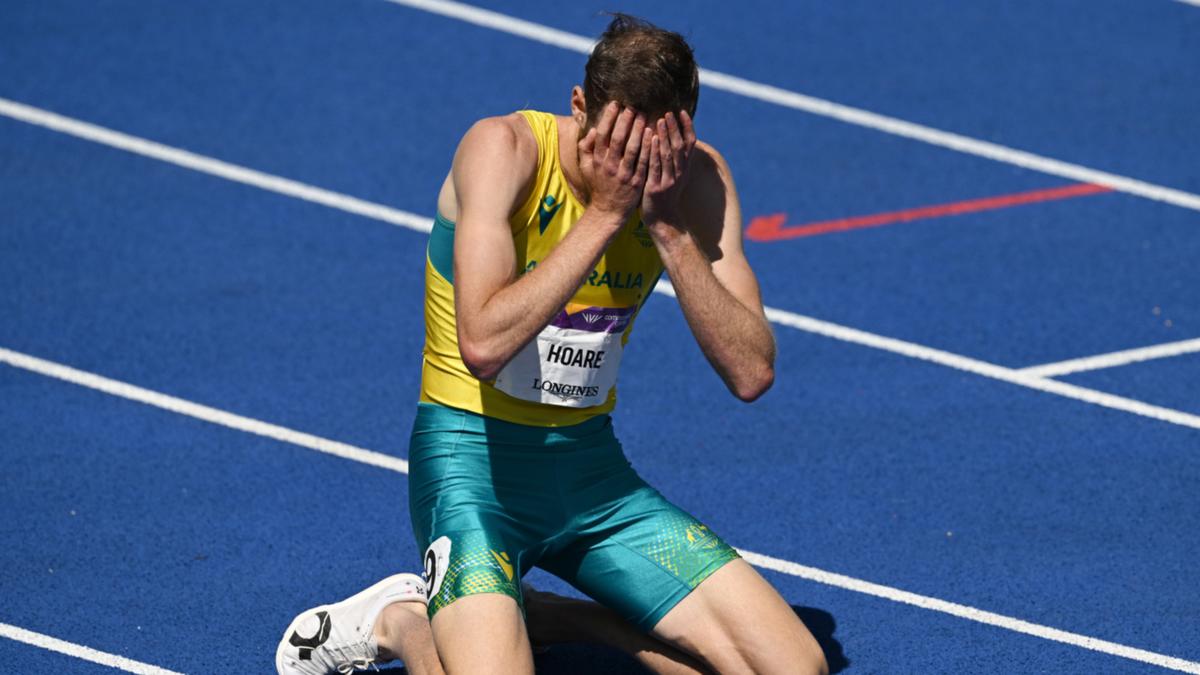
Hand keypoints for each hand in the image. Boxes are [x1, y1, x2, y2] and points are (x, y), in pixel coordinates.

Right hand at [579, 102, 652, 218]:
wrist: (608, 211)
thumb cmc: (598, 185)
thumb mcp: (586, 167)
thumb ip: (586, 148)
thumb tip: (594, 129)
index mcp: (597, 160)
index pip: (602, 134)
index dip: (609, 118)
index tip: (616, 104)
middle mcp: (609, 166)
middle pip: (617, 139)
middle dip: (625, 121)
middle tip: (633, 107)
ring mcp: (623, 174)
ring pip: (632, 148)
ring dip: (638, 131)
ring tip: (644, 116)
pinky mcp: (636, 182)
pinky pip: (643, 162)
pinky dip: (648, 148)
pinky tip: (653, 135)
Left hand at [641, 110, 696, 229]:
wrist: (662, 219)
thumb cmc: (665, 193)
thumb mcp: (675, 175)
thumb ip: (675, 158)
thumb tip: (675, 136)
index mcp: (684, 168)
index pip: (689, 143)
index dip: (687, 126)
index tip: (681, 111)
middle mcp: (679, 172)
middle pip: (679, 146)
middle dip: (674, 128)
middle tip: (668, 112)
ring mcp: (668, 180)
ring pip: (669, 154)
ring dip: (665, 136)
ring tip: (661, 120)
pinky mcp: (656, 187)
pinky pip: (656, 166)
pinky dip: (654, 151)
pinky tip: (651, 138)